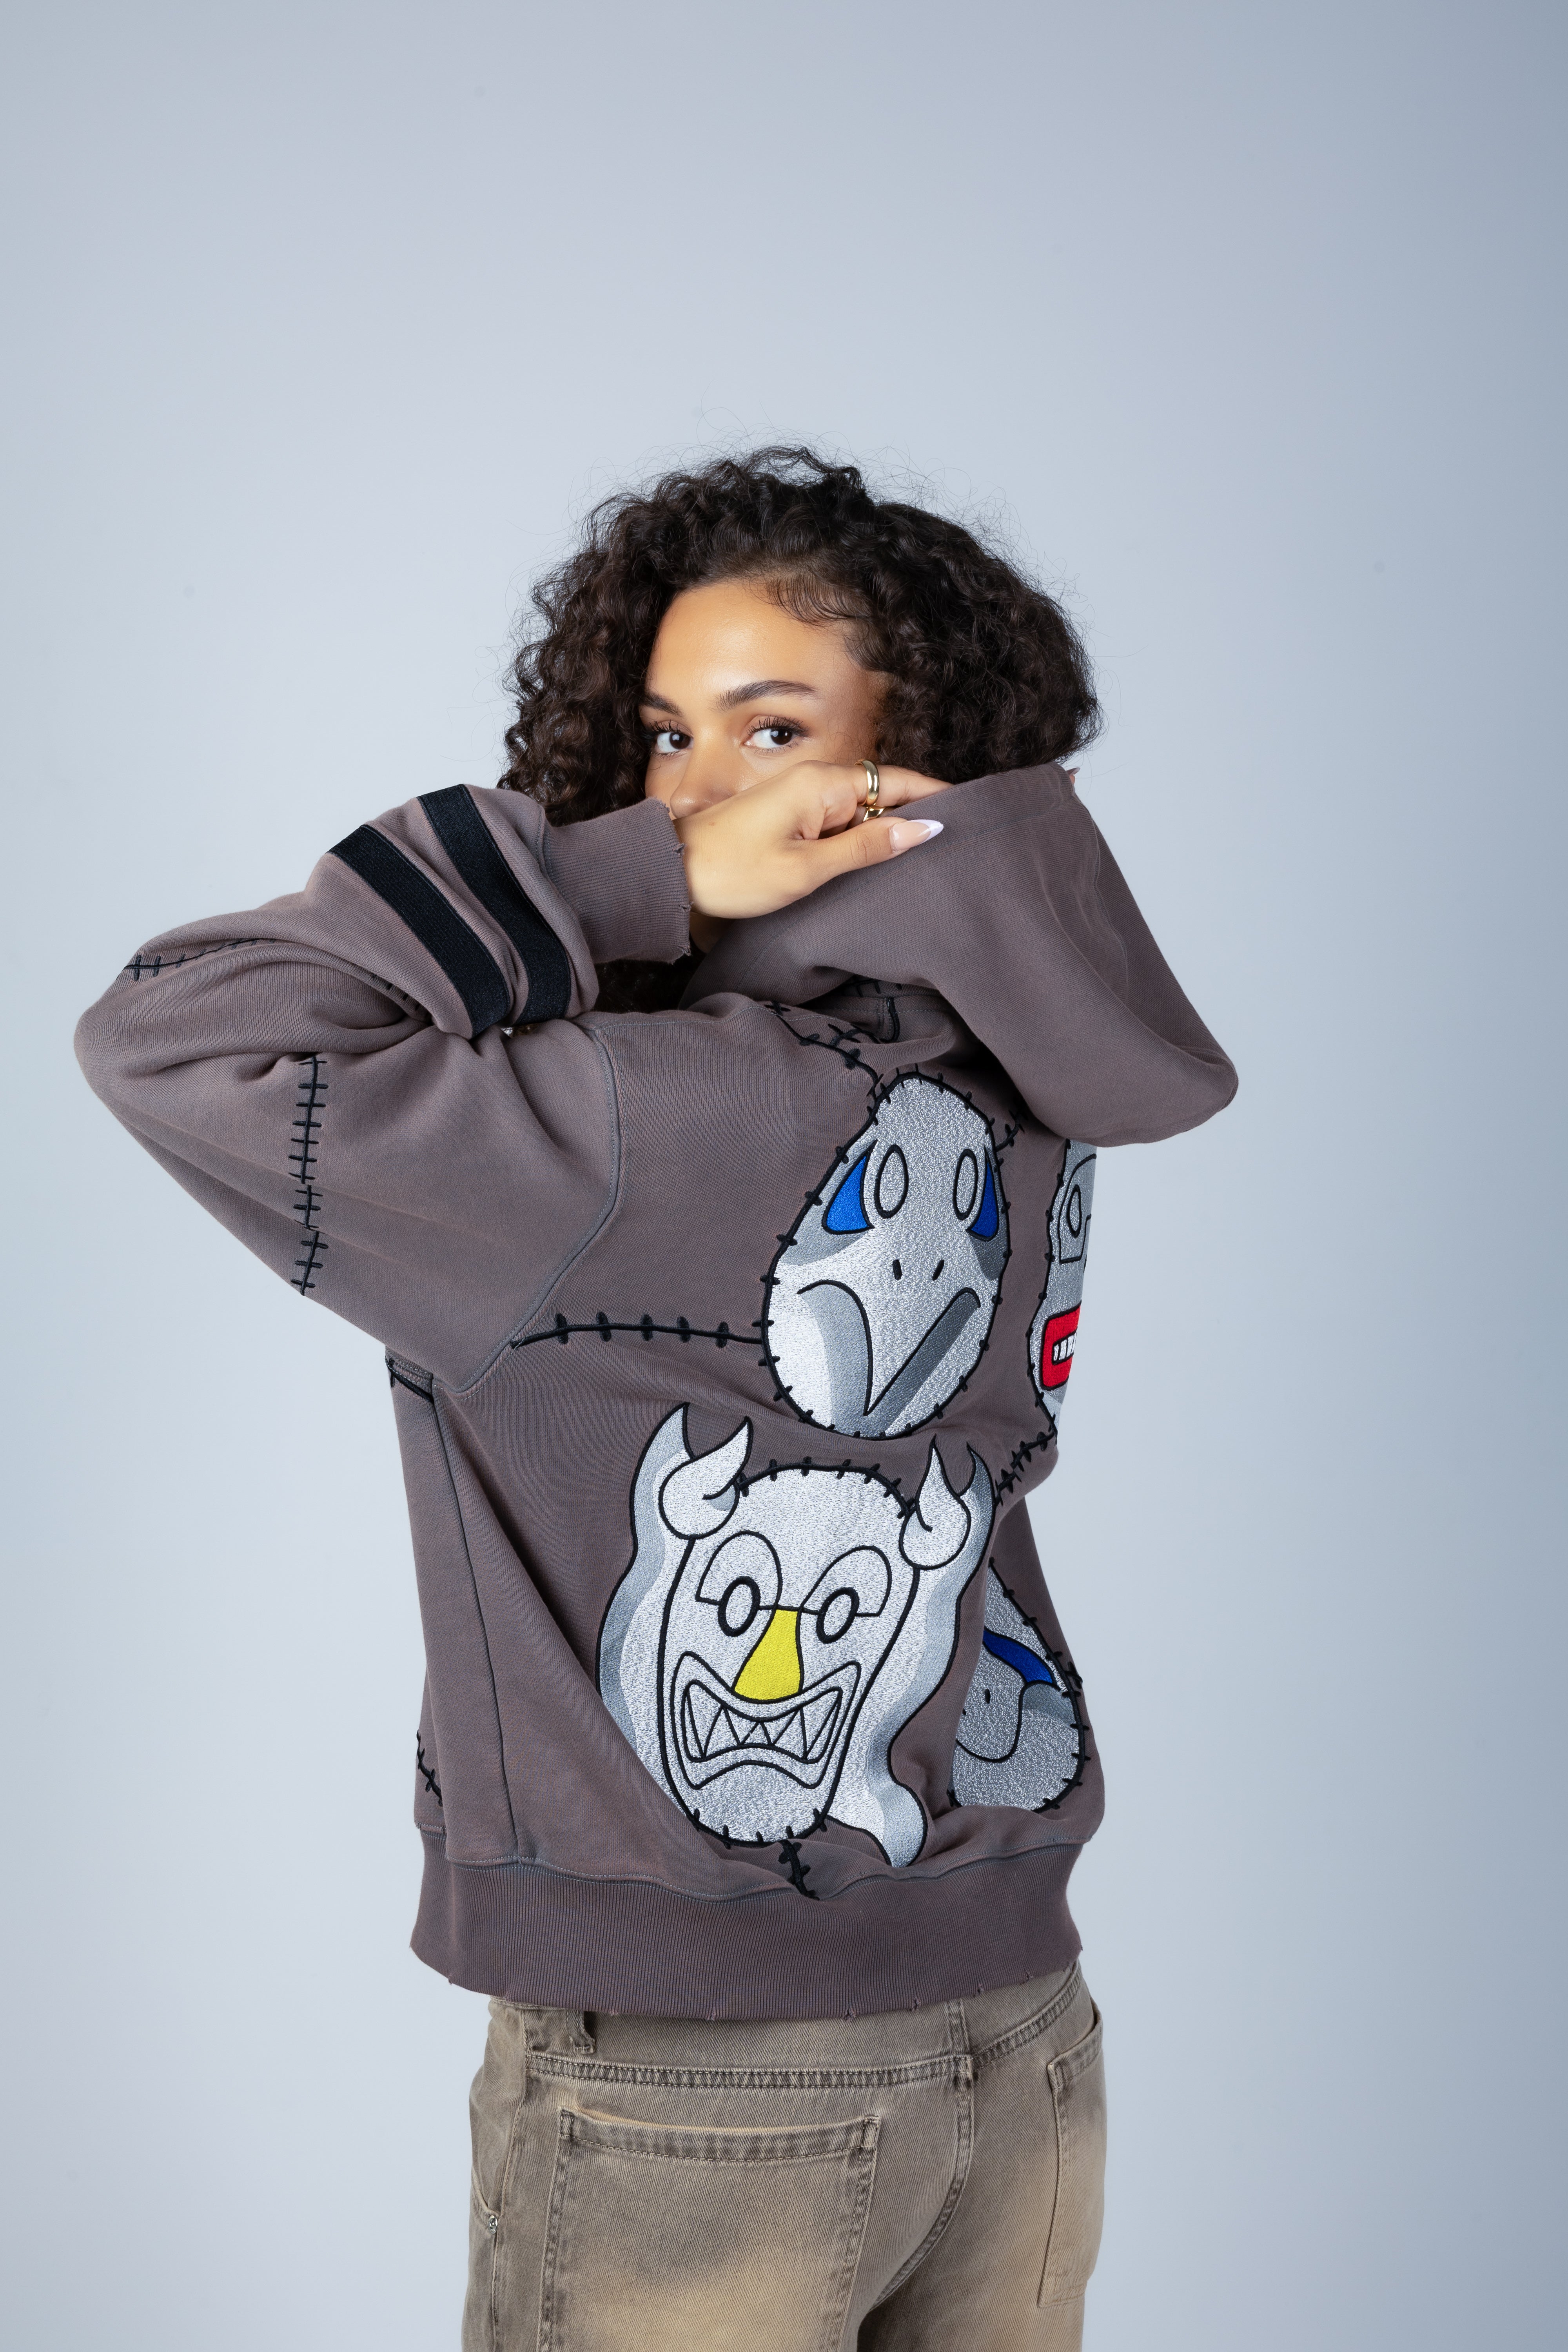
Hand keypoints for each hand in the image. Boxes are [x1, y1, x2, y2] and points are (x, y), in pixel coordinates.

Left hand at [675, 762, 948, 931]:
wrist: (671, 874)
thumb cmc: (732, 873)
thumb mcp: (808, 868)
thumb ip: (868, 847)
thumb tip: (924, 828)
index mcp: (822, 784)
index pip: (896, 781)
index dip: (935, 795)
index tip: (972, 809)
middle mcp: (814, 781)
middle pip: (882, 794)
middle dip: (915, 817)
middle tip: (954, 848)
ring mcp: (801, 798)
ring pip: (861, 811)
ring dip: (886, 833)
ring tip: (923, 862)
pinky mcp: (790, 816)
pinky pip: (838, 822)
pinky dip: (859, 840)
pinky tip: (875, 864)